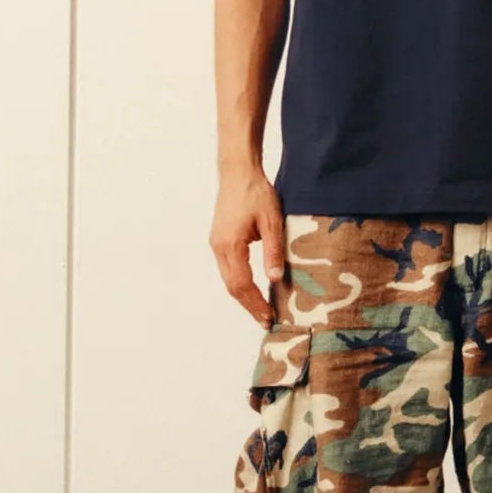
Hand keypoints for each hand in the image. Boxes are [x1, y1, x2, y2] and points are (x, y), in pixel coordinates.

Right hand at [211, 170, 287, 325]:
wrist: (237, 172)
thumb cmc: (256, 192)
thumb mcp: (272, 221)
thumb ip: (273, 251)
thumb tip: (275, 279)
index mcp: (231, 244)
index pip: (242, 283)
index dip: (255, 303)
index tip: (269, 316)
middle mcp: (218, 247)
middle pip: (232, 286)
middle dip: (249, 305)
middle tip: (265, 320)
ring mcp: (216, 243)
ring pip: (227, 279)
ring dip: (243, 296)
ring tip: (260, 309)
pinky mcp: (218, 240)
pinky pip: (227, 268)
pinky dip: (239, 282)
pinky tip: (252, 288)